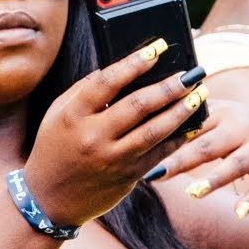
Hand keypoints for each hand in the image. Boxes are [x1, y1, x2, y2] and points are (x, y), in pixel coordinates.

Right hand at [24, 45, 207, 228]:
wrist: (49, 200)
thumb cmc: (53, 150)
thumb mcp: (56, 115)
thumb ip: (83, 90)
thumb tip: (116, 68)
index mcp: (73, 116)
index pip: (108, 81)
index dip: (135, 62)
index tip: (157, 48)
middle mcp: (93, 137)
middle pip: (138, 105)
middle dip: (169, 87)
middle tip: (191, 73)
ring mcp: (112, 159)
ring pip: (155, 131)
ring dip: (181, 111)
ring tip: (199, 95)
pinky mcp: (127, 177)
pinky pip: (158, 154)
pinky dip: (177, 139)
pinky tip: (191, 126)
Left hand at [146, 97, 248, 218]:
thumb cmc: (244, 131)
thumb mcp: (222, 119)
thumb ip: (192, 122)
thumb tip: (147, 125)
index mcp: (223, 114)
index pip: (191, 126)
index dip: (166, 139)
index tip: (140, 151)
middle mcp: (243, 128)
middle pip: (208, 145)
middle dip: (181, 160)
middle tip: (156, 174)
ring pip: (236, 164)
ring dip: (214, 179)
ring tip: (193, 193)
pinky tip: (238, 213)